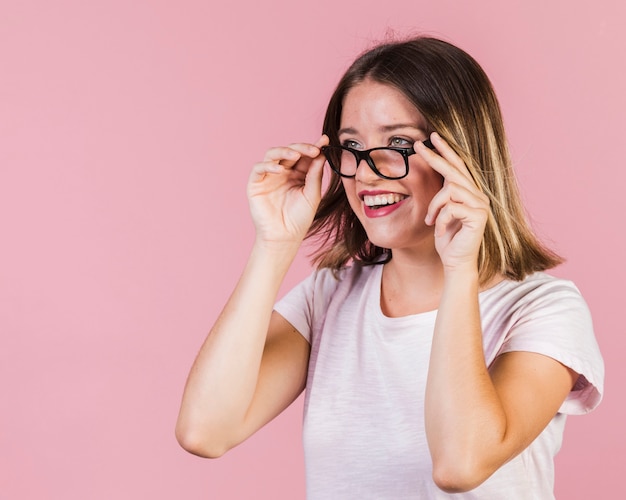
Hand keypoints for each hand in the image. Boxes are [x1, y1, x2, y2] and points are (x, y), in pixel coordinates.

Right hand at [247, 135, 328, 245]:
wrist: (284, 237)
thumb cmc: (299, 218)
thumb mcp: (312, 194)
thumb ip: (315, 174)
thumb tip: (321, 154)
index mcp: (298, 174)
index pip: (305, 156)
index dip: (313, 147)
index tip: (324, 140)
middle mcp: (283, 172)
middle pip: (290, 151)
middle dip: (302, 148)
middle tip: (313, 149)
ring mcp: (269, 176)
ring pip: (273, 154)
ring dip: (285, 151)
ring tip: (295, 155)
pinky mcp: (256, 183)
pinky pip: (259, 168)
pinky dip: (268, 165)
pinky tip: (279, 170)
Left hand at [418, 133, 489, 272]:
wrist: (456, 262)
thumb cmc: (447, 239)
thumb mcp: (440, 212)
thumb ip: (441, 194)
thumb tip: (430, 171)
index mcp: (469, 192)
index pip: (458, 166)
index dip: (446, 150)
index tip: (432, 137)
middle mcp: (478, 195)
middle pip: (454, 171)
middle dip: (435, 157)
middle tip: (418, 146)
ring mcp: (480, 205)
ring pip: (449, 190)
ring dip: (434, 207)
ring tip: (431, 221)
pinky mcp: (479, 216)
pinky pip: (451, 207)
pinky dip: (441, 219)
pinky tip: (440, 231)